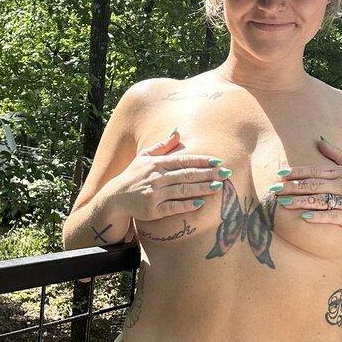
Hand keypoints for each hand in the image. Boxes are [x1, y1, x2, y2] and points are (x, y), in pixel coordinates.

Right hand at [111, 128, 232, 222]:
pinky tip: (201, 203)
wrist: (115, 197)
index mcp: (157, 164)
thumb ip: (162, 146)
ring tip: (219, 186)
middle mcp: (157, 177)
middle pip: (187, 174)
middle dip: (208, 173)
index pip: (183, 160)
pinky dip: (187, 204)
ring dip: (202, 188)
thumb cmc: (133, 175)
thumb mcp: (144, 157)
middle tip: (226, 173)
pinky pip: (173, 207)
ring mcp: (155, 194)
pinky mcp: (153, 210)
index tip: (217, 161)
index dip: (201, 161)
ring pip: (183, 190)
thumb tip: (177, 131)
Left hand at [267, 135, 341, 231]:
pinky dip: (319, 216)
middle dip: (292, 187)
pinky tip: (304, 216)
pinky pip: (332, 215)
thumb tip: (320, 139)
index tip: (280, 174)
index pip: (315, 170)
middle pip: (313, 185)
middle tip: (273, 190)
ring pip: (320, 200)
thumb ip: (336, 153)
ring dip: (300, 201)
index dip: (297, 172)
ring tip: (283, 203)